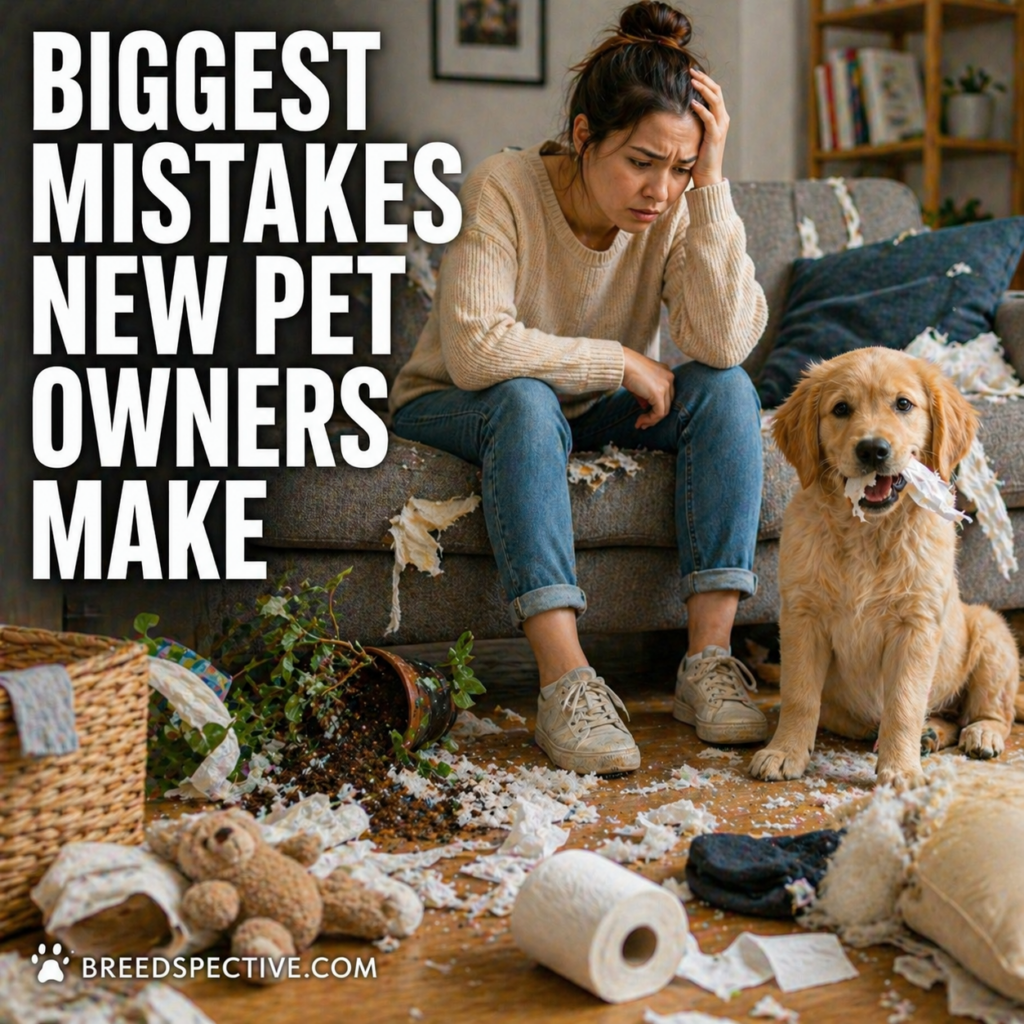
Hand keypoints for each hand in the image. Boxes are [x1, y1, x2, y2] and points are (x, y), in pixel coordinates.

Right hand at [621, 348, 674, 428]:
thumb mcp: (638, 383)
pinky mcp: (659, 393)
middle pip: (667, 403)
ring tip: (640, 424)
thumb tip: (645, 407)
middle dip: (655, 415)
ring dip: (652, 420)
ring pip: (664, 410)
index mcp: (665, 373)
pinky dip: (650, 420)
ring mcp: (666, 385)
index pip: (666, 395)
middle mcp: (669, 377)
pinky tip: (640, 422)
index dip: (657, 407)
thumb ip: (645, 395)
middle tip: (643, 423)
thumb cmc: (625, 370)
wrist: (621, 363)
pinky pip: (659, 413)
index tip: (644, 415)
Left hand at [689, 69, 728, 188]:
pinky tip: (692, 102)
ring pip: (715, 101)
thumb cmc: (699, 157)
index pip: (715, 92)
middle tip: (691, 71)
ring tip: (692, 81)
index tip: (691, 72)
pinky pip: (710, 118)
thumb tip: (679, 109)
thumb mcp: (696, 134)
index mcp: (719, 117)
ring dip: (704, 89)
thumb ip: (693, 121)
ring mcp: (720, 127)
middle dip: (704, 79)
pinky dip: (702, 109)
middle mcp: (722, 119)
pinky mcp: (715, 136)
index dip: (705, 80)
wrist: (707, 176)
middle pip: (716, 91)